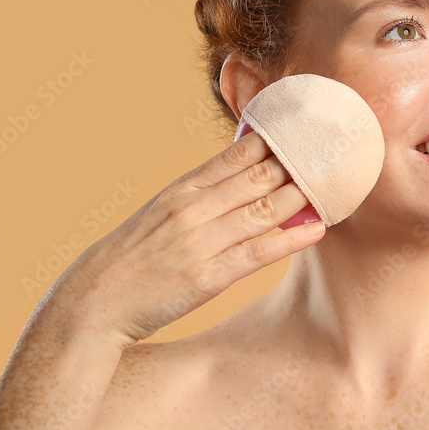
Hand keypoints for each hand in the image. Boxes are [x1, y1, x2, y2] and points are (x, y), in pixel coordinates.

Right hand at [47, 131, 325, 347]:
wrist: (93, 300)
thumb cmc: (134, 254)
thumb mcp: (163, 210)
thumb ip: (204, 189)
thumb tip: (248, 168)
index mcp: (184, 188)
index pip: (240, 152)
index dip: (278, 139)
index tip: (309, 129)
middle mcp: (194, 208)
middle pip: (260, 176)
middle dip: (300, 164)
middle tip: (335, 153)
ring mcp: (201, 242)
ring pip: (265, 209)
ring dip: (304, 197)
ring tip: (335, 186)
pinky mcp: (208, 277)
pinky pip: (259, 252)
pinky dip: (291, 239)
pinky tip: (317, 229)